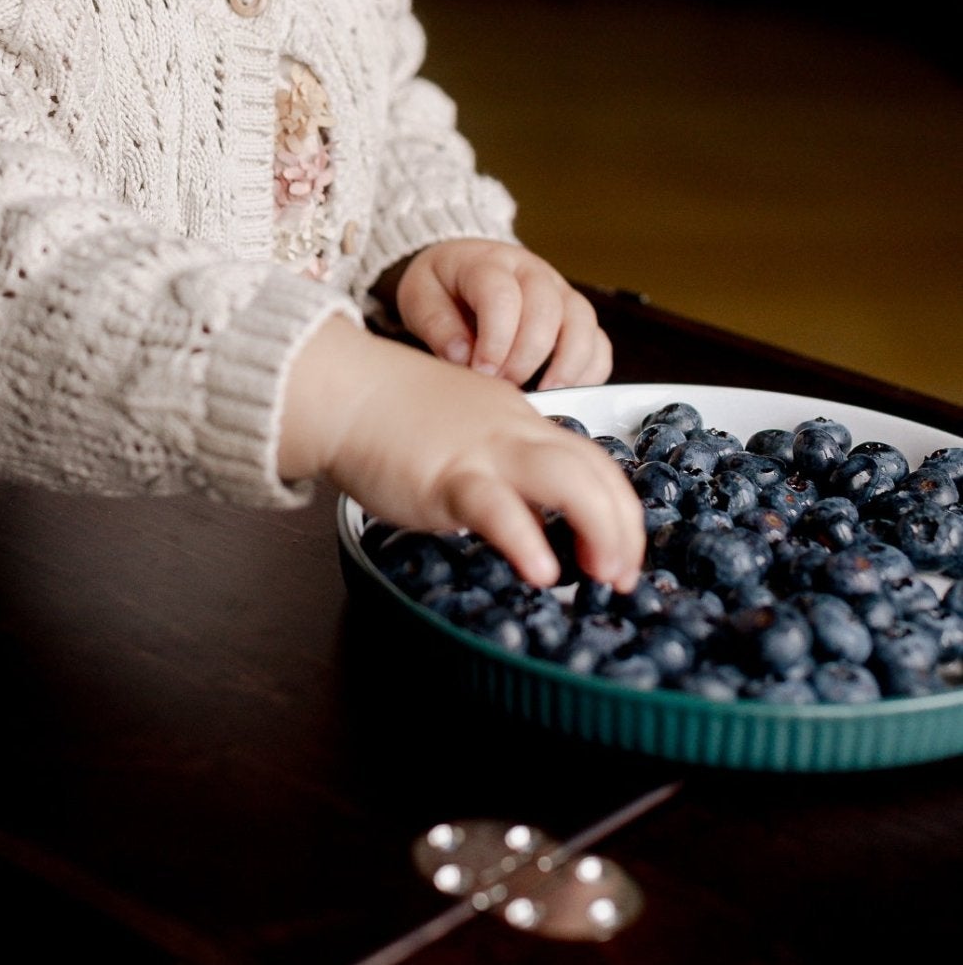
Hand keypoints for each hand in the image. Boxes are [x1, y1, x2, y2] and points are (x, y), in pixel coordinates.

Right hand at [279, 317, 643, 590]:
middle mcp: (514, 433)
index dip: (620, 508)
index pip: (595, 460)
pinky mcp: (445, 476)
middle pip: (596, 471)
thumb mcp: (468, 429)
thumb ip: (503, 466)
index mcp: (522, 421)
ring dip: (599, 529)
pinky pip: (496, 507)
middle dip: (623, 527)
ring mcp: (483, 452)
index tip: (621, 551)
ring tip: (602, 575)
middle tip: (622, 575)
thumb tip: (533, 517)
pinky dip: (526, 540)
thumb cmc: (391, 415)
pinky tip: (540, 571)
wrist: (342, 389)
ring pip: (565, 479)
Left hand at [391, 239, 610, 391]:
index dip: (496, 338)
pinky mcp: (575, 315)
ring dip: (567, 364)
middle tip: (505, 386)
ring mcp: (559, 291)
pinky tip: (566, 392)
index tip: (483, 371)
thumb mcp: (420, 297)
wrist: (460, 268)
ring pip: (582, 321)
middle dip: (527, 356)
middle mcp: (531, 271)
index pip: (503, 295)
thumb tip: (462, 356)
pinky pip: (598, 341)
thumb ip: (437, 325)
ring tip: (544, 394)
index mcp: (488, 262)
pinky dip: (590, 370)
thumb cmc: (441, 286)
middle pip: (547, 309)